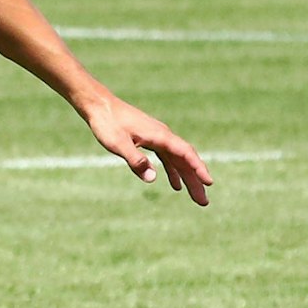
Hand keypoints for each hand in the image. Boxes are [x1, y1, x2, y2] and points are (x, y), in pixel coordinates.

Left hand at [80, 92, 212, 205]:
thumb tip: (153, 179)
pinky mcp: (149, 139)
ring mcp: (157, 137)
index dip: (198, 169)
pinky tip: (175, 185)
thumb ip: (135, 160)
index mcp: (160, 136)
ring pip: (177, 160)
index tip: (208, 183)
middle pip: (185, 160)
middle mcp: (163, 136)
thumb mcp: (118, 144)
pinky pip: (166, 158)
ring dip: (187, 178)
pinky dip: (172, 171)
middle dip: (195, 181)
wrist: (99, 105)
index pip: (185, 154)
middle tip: (203, 202)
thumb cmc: (107, 123)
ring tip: (195, 197)